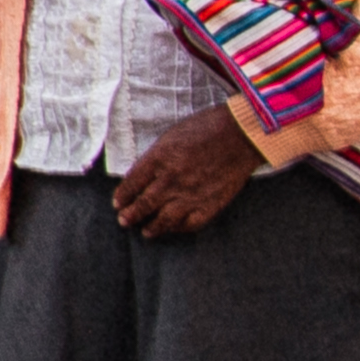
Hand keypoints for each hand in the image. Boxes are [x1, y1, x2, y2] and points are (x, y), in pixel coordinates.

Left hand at [112, 103, 267, 238]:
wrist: (241, 134)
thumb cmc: (206, 128)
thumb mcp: (170, 136)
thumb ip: (155, 157)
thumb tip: (143, 176)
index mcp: (158, 159)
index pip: (132, 184)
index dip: (123, 196)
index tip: (118, 204)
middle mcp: (171, 180)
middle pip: (144, 204)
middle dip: (132, 215)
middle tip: (124, 221)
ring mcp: (191, 194)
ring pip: (165, 219)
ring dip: (153, 227)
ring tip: (146, 232)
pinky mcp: (211, 204)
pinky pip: (191, 224)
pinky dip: (180, 229)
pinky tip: (174, 229)